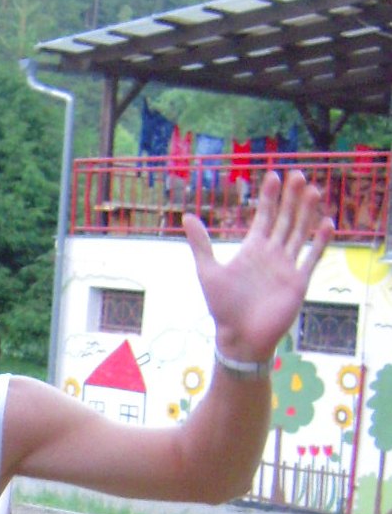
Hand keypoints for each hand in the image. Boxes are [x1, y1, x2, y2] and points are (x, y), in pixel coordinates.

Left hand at [185, 170, 332, 363]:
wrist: (240, 338)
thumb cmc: (223, 308)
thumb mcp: (208, 271)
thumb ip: (201, 244)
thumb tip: (186, 217)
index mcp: (252, 249)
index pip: (264, 216)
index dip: (270, 197)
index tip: (274, 175)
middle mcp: (272, 254)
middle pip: (285, 219)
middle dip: (291, 198)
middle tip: (297, 175)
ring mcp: (286, 267)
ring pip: (300, 233)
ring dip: (307, 213)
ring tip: (313, 190)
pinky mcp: (298, 282)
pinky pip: (312, 258)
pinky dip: (320, 242)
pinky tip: (327, 223)